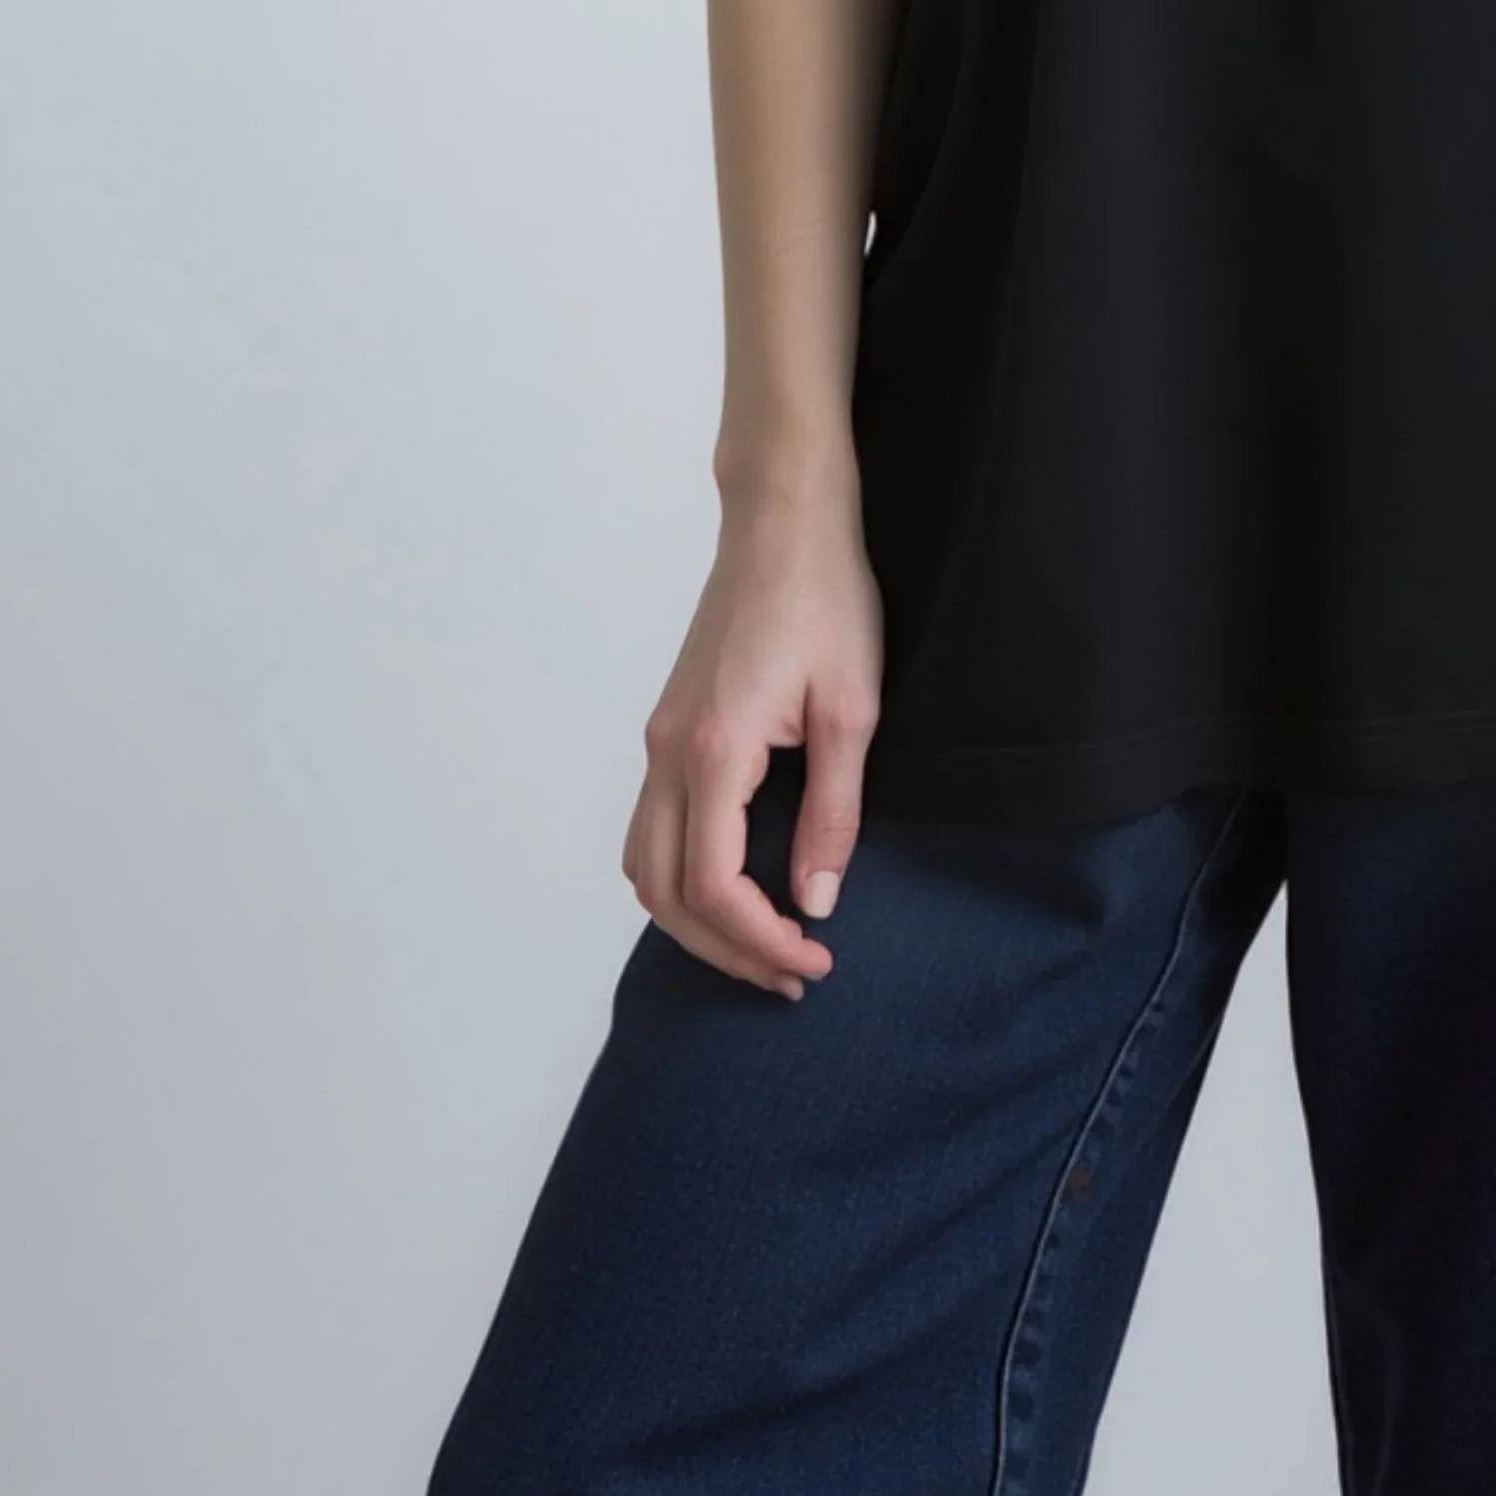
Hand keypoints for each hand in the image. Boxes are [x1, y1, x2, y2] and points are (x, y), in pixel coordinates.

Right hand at [623, 467, 884, 995]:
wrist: (782, 521)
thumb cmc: (825, 600)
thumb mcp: (852, 710)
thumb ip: (833, 812)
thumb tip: (815, 901)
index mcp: (713, 751)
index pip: (713, 887)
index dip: (760, 941)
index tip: (815, 959)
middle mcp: (668, 752)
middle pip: (664, 893)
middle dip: (725, 949)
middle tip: (791, 974)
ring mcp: (659, 738)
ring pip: (644, 865)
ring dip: (695, 920)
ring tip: (762, 944)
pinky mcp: (669, 725)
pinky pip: (652, 827)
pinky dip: (681, 876)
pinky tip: (735, 885)